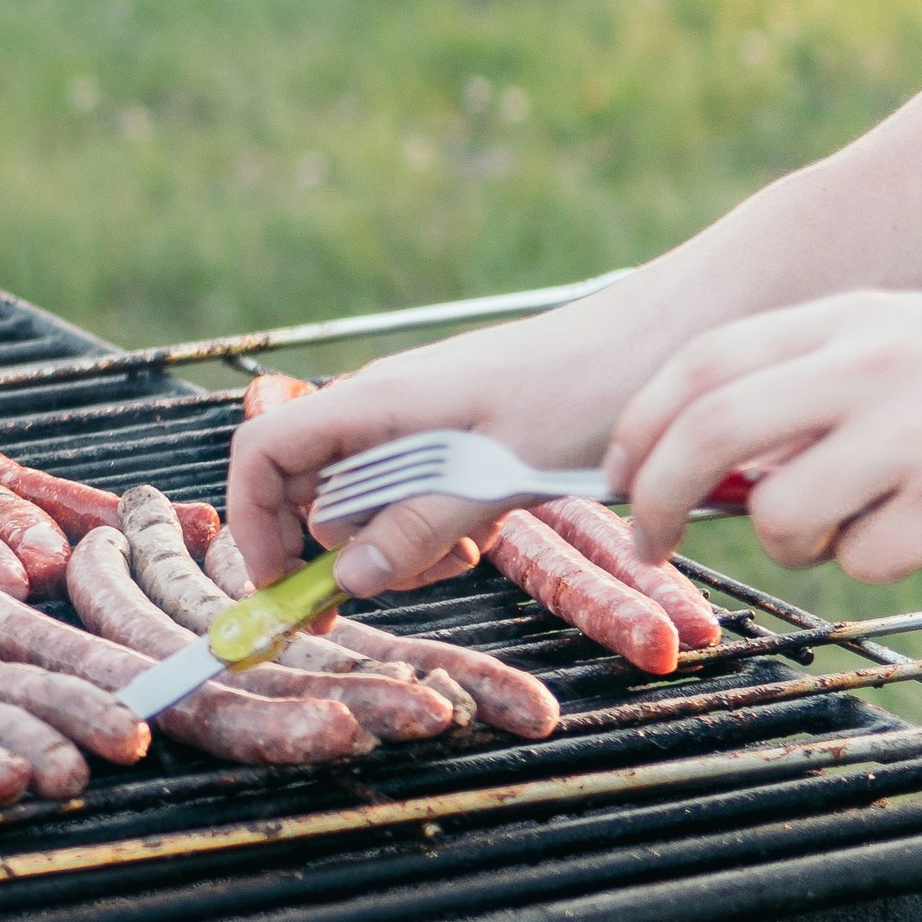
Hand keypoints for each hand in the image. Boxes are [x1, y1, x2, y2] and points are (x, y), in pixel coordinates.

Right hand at [227, 287, 681, 597]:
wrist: (668, 339)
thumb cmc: (588, 383)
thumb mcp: (501, 468)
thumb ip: (418, 524)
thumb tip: (346, 576)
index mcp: (377, 402)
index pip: (265, 452)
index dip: (253, 520)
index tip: (281, 583)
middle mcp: (384, 409)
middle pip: (311, 488)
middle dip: (339, 548)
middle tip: (404, 581)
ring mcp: (421, 422)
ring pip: (365, 500)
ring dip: (395, 543)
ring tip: (461, 552)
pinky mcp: (459, 437)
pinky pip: (415, 493)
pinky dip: (433, 527)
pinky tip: (484, 531)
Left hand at [605, 289, 921, 581]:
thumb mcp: (909, 334)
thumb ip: (814, 375)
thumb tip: (717, 450)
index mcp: (847, 320)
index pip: (700, 364)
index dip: (639, 423)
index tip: (613, 469)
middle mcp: (866, 367)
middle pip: (707, 433)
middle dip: (653, 496)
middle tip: (643, 540)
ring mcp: (910, 433)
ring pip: (778, 512)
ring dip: (782, 543)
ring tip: (832, 531)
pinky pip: (862, 558)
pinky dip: (868, 562)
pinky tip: (918, 534)